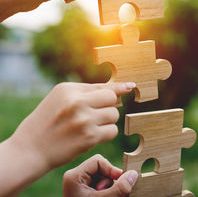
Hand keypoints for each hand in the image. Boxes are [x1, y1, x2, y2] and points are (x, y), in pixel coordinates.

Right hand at [11, 82, 134, 171]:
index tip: (130, 86)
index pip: (101, 85)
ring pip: (113, 114)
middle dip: (109, 104)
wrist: (31, 148)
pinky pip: (112, 131)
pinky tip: (93, 135)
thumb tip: (113, 91)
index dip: (118, 87)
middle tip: (99, 112)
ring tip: (91, 125)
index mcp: (68, 89)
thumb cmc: (45, 121)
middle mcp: (77, 101)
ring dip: (107, 120)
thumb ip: (83, 92)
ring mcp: (84, 119)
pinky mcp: (89, 137)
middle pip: (111, 97)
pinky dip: (106, 133)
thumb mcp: (59, 98)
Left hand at [63, 154, 137, 196]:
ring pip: (102, 177)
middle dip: (110, 180)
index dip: (111, 169)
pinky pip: (100, 184)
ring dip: (109, 187)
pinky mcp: (84, 190)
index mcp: (74, 176)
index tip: (123, 180)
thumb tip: (133, 175)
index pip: (98, 161)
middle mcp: (75, 176)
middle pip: (100, 168)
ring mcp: (79, 183)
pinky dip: (106, 191)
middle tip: (114, 194)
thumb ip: (118, 189)